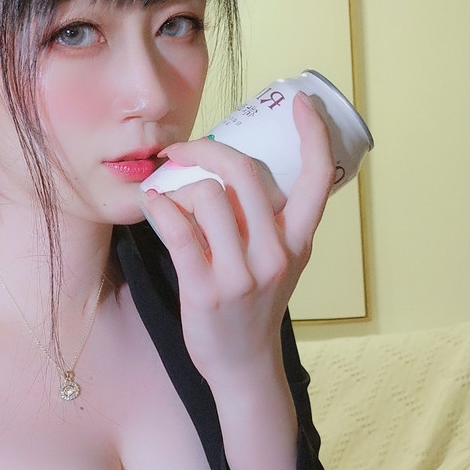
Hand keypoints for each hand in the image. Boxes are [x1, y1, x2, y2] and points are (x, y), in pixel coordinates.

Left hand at [141, 90, 335, 388]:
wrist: (244, 366)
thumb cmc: (254, 307)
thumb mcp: (280, 263)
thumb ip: (268, 223)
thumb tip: (231, 172)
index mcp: (298, 241)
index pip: (317, 178)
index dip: (313, 134)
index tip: (299, 103)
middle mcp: (275, 254)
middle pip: (244, 173)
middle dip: (207, 148)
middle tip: (182, 148)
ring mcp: (241, 274)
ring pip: (208, 196)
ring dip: (179, 186)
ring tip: (166, 195)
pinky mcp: (205, 290)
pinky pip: (178, 232)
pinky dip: (160, 208)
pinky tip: (152, 204)